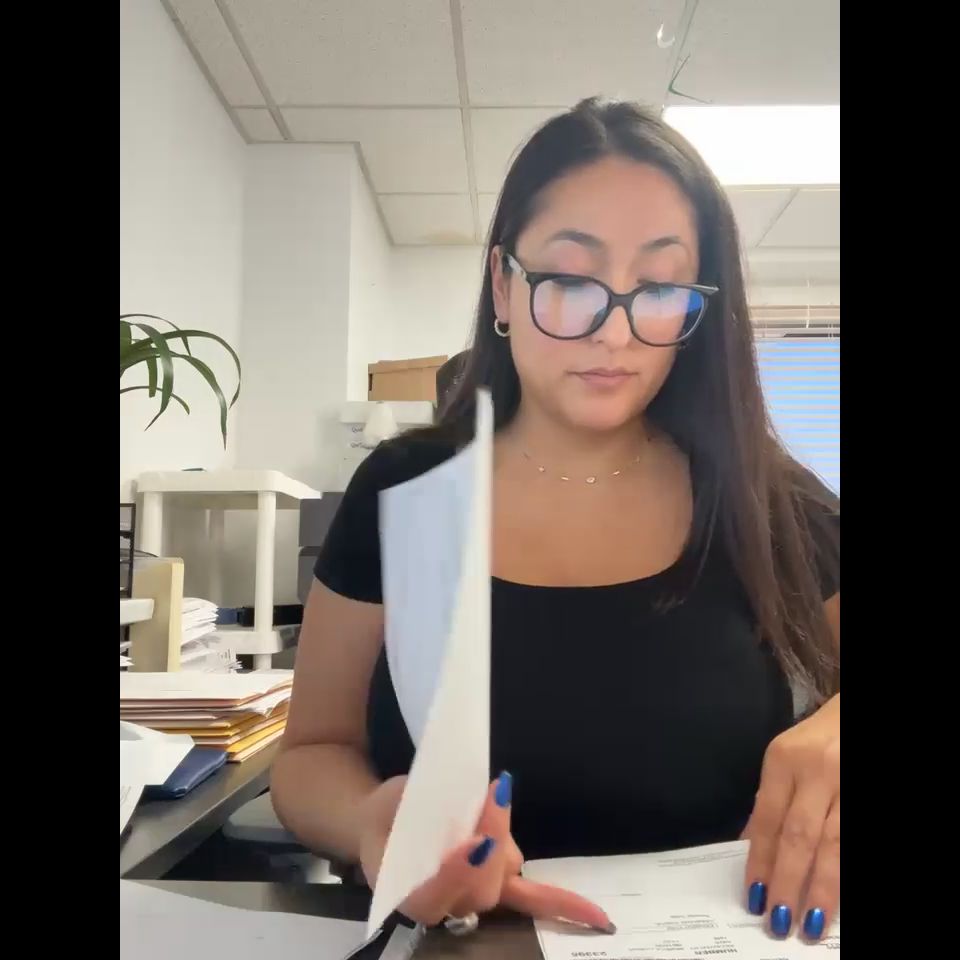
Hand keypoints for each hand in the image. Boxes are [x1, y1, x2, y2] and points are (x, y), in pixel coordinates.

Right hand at [358, 771, 613, 931]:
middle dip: (492, 842)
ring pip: (503, 883)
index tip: (476, 843)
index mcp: (405, 892)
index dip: (457, 873)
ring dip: (506, 845)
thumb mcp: (390, 800)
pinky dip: (560, 902)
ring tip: (496, 795)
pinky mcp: (496, 885)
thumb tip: (444, 793)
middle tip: (494, 794)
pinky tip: (597, 915)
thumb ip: (412, 804)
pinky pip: (528, 897)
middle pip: (478, 890)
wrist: (385, 824)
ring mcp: (473, 899)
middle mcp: (443, 909)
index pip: (433, 896)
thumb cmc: (386, 812)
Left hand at [743, 694, 839, 941]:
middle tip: (779, 921)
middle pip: (800, 835)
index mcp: (784, 759)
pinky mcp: (867, 797)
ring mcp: (847, 783)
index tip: (754, 897)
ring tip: (810, 921)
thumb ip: (771, 801)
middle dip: (789, 881)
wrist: (855, 710)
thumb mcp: (787, 758)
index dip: (761, 860)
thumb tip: (749, 846)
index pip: (768, 819)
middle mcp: (817, 769)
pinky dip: (845, 869)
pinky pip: (854, 838)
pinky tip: (837, 897)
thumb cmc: (820, 739)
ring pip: (835, 843)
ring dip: (822, 887)